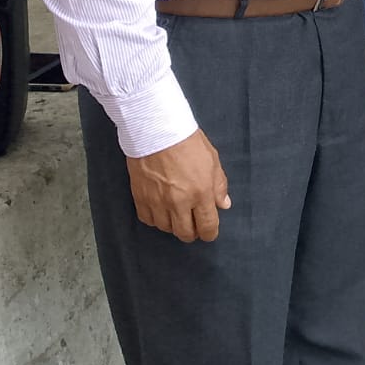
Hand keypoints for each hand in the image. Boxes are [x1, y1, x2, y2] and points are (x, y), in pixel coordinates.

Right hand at [126, 128, 230, 242]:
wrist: (157, 131)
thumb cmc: (188, 142)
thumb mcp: (213, 161)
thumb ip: (219, 186)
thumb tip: (224, 204)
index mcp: (201, 192)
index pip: (207, 225)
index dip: (210, 234)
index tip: (210, 233)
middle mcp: (179, 202)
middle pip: (185, 233)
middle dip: (192, 233)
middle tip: (194, 226)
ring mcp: (158, 202)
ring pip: (166, 228)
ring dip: (174, 225)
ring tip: (178, 215)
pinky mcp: (141, 198)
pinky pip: (148, 220)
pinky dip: (156, 219)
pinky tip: (161, 210)